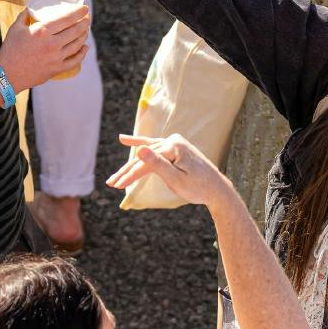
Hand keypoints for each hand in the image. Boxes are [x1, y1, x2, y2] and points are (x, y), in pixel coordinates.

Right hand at [0, 2, 89, 89]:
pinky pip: (74, 61)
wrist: (7, 74)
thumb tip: (31, 9)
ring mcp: (56, 58)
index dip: (79, 12)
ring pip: (77, 45)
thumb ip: (25, 16)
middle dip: (85, 22)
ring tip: (86, 30)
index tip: (84, 8)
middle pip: (76, 31)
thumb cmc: (10, 49)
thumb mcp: (16, 28)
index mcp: (42, 31)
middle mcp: (52, 44)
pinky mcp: (56, 69)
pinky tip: (85, 48)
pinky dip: (82, 53)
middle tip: (87, 18)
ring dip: (84, 35)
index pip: (67, 18)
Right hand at [106, 133, 237, 209]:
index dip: (130, 175)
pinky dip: (139, 143)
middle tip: (110, 183)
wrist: (216, 189)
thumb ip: (157, 164)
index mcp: (174, 147)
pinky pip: (153, 145)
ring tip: (114, 175)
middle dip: (126, 172)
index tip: (117, 186)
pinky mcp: (174, 146)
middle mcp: (173, 140)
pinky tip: (123, 140)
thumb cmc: (198, 188)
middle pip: (144, 157)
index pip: (145, 162)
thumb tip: (139, 149)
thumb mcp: (176, 179)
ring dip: (130, 164)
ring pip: (146, 153)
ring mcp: (174, 142)